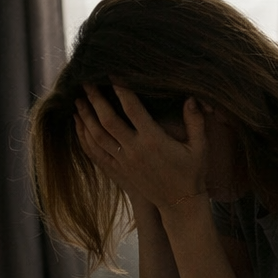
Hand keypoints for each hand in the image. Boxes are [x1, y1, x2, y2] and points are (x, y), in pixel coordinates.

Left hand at [74, 83, 208, 216]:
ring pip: (97, 135)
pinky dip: (85, 137)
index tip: (112, 74)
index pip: (133, 109)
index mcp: (154, 140)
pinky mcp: (119, 171)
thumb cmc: (191, 173)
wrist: (179, 203)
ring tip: (78, 100)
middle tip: (86, 82)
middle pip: (108, 120)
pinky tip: (79, 125)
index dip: (121, 89)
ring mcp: (124, 161)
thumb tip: (192, 97)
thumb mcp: (199, 147)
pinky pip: (96, 152)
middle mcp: (135, 150)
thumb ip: (195, 121)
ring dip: (86, 116)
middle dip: (95, 99)